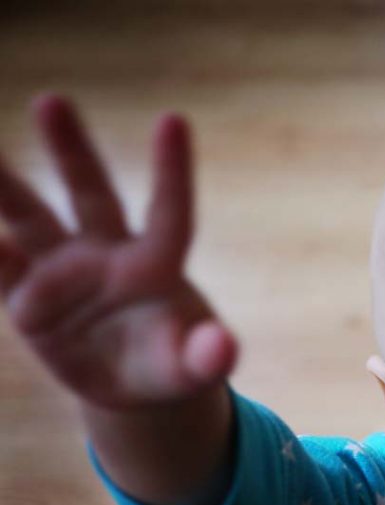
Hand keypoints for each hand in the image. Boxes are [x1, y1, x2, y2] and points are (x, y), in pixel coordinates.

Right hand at [0, 94, 236, 409]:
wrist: (131, 385)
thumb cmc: (172, 367)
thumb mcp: (194, 370)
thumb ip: (208, 357)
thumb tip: (224, 348)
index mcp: (157, 265)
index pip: (169, 213)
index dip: (172, 172)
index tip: (174, 120)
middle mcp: (108, 254)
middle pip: (91, 193)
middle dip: (73, 150)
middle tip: (54, 101)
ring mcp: (63, 271)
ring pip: (31, 218)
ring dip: (4, 187)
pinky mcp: (27, 297)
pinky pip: (1, 266)